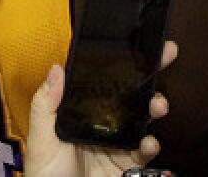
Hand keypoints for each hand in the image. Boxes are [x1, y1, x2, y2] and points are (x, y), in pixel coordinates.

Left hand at [24, 43, 175, 176]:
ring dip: (155, 107)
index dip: (121, 63)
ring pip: (143, 120)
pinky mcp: (128, 166)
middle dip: (150, 74)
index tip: (137, 43)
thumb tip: (56, 68)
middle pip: (130, 95)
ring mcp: (118, 144)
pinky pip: (145, 152)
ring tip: (158, 105)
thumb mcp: (41, 140)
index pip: (103, 82)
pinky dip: (151, 145)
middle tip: (166, 56)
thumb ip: (46, 106)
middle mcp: (103, 124)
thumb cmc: (45, 176)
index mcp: (82, 113)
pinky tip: (148, 143)